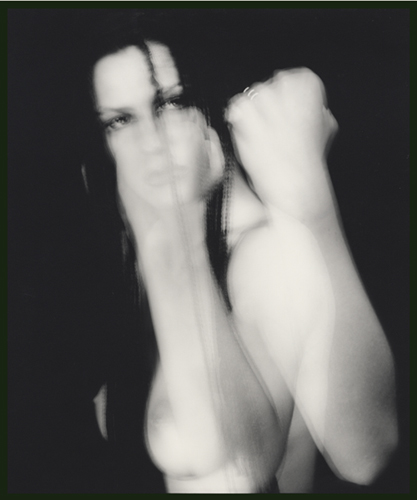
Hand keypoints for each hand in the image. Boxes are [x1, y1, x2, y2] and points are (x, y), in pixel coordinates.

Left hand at [226, 68, 337, 221]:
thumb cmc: (309, 160)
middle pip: (266, 88)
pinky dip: (238, 125)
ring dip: (251, 118)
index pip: (289, 79)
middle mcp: (284, 83)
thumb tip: (305, 103)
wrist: (294, 183)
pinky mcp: (244, 112)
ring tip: (264, 139)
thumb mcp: (325, 126)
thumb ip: (314, 108)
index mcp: (308, 82)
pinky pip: (235, 110)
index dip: (285, 102)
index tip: (287, 119)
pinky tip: (253, 140)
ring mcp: (262, 97)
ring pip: (249, 99)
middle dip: (266, 109)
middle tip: (273, 133)